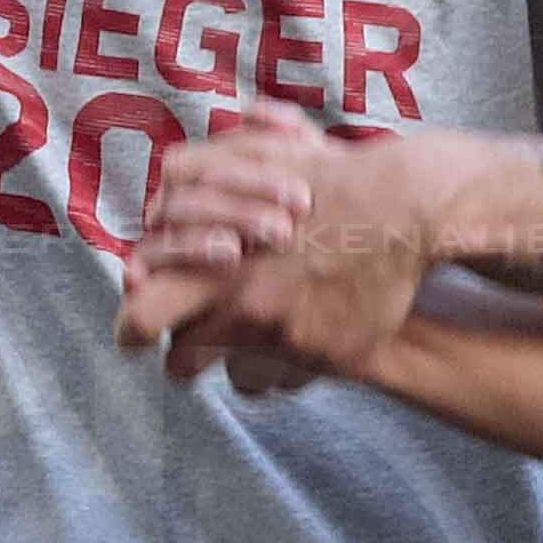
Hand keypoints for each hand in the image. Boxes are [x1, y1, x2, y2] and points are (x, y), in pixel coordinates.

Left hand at [116, 102, 448, 374]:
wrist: (406, 207)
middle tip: (193, 346)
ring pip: (242, 377)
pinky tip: (306, 332)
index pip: (143, 319)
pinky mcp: (336, 361)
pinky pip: (295, 379)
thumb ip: (197, 174)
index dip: (136, 327)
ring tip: (260, 331)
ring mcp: (292, 343)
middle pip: (183, 364)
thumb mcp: (252, 162)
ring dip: (243, 358)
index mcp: (214, 272)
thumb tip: (159, 195)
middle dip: (184, 356)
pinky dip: (295, 362)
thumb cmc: (328, 179)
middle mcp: (246, 314)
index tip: (139, 330)